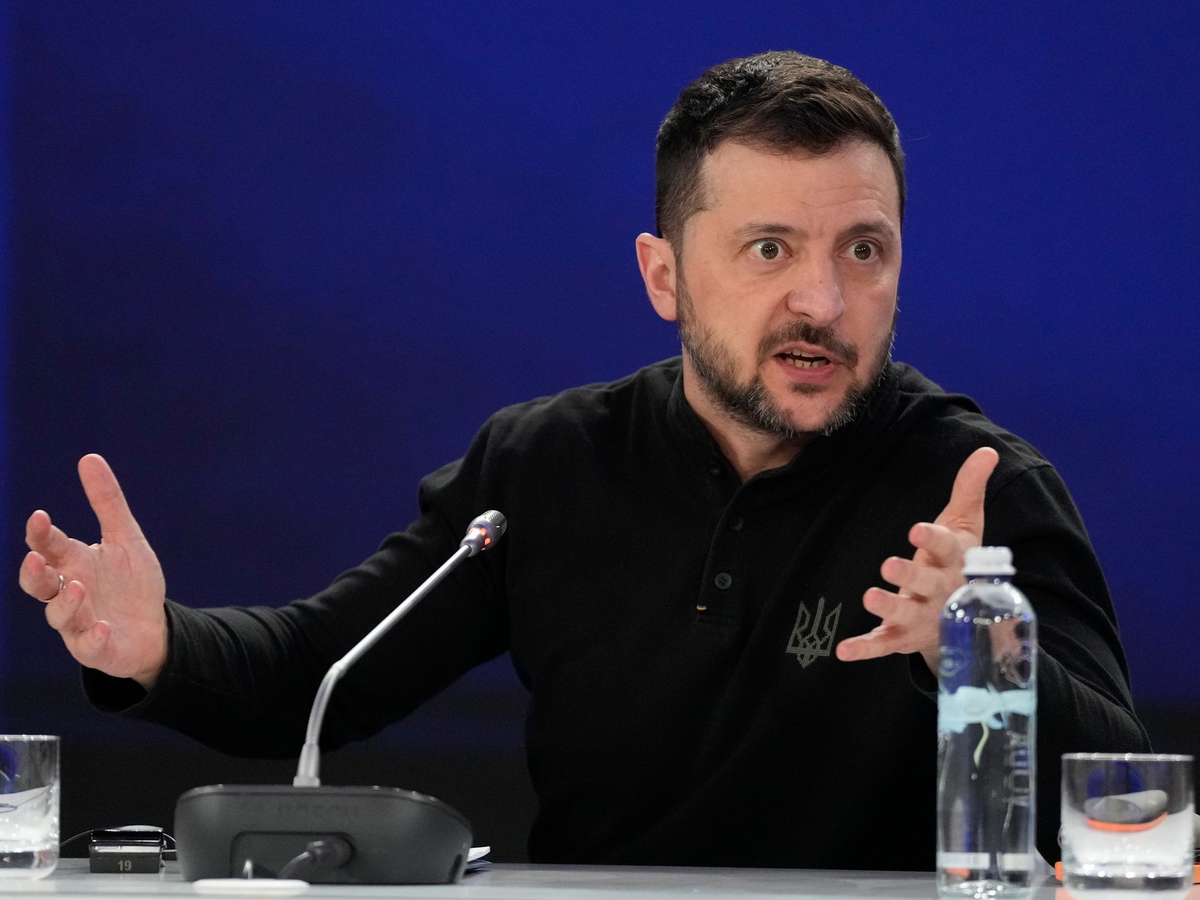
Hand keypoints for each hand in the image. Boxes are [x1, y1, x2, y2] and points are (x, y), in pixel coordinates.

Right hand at [19, 454, 167, 688]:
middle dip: (34, 573)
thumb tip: (89, 458)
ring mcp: (78, 623)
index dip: (40, 534)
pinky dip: (92, 636)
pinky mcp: (95, 648)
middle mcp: (68, 593)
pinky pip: (88, 646)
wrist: (152, 628)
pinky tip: (102, 626)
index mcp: (73, 563)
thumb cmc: (131, 583)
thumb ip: (107, 502)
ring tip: (77, 587)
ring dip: (66, 603)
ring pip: (59, 616)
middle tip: (36, 559)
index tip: (40, 517)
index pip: (48, 546)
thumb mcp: (125, 539)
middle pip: (39, 584)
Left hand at [835, 446, 999, 672]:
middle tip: (889, 565)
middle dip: (910, 576)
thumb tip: (987, 450)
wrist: (968, 622)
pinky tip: (843, 650)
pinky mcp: (903, 639)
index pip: (947, 548)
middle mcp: (942, 592)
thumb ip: (969, 490)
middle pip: (927, 584)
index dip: (933, 539)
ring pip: (905, 614)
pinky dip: (864, 649)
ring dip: (888, 607)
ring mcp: (923, 618)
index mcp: (956, 561)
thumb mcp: (966, 527)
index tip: (917, 529)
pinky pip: (883, 645)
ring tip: (869, 597)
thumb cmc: (958, 564)